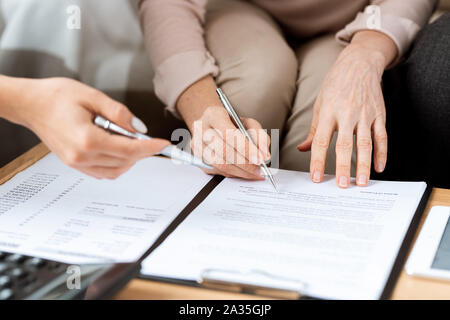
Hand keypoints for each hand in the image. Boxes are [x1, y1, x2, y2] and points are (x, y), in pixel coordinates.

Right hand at [13, 77, 169, 178]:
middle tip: (151, 139)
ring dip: (131, 159)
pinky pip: (104, 172)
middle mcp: (81, 156)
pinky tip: (119, 148)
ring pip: (116, 170)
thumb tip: (140, 128)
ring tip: (133, 141)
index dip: (150, 148)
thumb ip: (119, 113)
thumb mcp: (92, 96)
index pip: (128, 150)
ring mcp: (77, 163)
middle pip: (125, 162)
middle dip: (142, 152)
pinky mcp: (75, 164)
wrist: (32, 104)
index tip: (163, 144)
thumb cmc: (57, 96)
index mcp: (87, 139)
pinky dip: (118, 164)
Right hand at [190, 106, 270, 178]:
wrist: (212, 125)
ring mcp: (198, 147)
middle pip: (224, 151)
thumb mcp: (248, 122)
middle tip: (260, 170)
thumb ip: (259, 136)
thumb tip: (264, 155)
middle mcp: (201, 130)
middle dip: (245, 164)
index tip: (260, 159)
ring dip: (241, 172)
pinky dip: (235, 174)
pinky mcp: (198, 160)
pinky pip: (219, 171)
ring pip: (221, 165)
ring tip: (255, 173)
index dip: (246, 149)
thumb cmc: (230, 123)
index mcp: (213, 115)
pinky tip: (245, 172)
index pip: (229, 134)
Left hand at [298, 31, 396, 187]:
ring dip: (363, 165)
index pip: (321, 141)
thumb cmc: (335, 84)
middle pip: (344, 145)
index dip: (318, 161)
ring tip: (361, 182)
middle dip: (342, 167)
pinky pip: (382, 137)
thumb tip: (303, 149)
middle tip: (342, 185)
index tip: (316, 178)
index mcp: (328, 112)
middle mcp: (346, 114)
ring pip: (365, 143)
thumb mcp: (320, 104)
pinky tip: (379, 167)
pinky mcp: (379, 114)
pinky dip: (382, 153)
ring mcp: (364, 114)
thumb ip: (313, 130)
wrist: (359, 63)